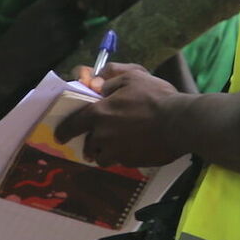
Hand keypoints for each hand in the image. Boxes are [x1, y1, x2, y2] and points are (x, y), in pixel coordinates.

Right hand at [0, 0, 87, 89]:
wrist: (9, 65)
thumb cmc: (14, 39)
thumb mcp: (27, 15)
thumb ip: (47, 6)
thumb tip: (65, 0)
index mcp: (43, 7)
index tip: (73, 1)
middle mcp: (55, 18)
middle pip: (81, 9)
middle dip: (79, 12)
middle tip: (74, 17)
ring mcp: (63, 35)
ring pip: (84, 26)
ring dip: (79, 28)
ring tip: (69, 32)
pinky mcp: (66, 50)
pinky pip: (79, 41)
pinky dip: (76, 41)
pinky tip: (65, 44)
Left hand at [56, 63, 186, 166]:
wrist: (180, 123)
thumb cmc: (155, 97)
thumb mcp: (133, 76)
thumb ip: (111, 76)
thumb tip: (97, 80)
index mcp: (99, 114)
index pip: (72, 125)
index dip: (65, 131)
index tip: (60, 136)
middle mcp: (103, 136)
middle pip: (89, 144)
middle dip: (92, 142)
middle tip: (100, 138)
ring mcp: (117, 152)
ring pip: (103, 157)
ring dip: (106, 152)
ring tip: (118, 145)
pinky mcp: (131, 163)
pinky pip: (121, 161)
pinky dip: (124, 156)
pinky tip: (136, 148)